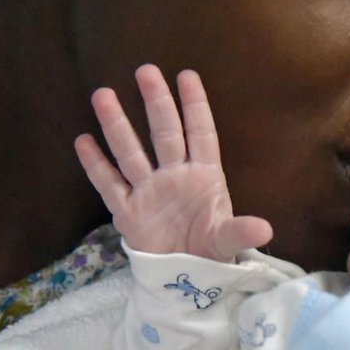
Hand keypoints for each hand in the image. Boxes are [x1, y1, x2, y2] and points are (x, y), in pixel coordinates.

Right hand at [74, 65, 272, 259]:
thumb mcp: (226, 241)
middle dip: (156, 103)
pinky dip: (97, 165)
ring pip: (131, 152)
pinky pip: (109, 185)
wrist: (183, 279)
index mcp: (203, 176)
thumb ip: (240, 232)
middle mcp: (174, 176)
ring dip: (117, 125)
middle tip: (145, 70)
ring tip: (103, 94)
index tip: (187, 75)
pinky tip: (83, 141)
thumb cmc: (210, 251)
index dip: (195, 106)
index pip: (200, 133)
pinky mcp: (128, 212)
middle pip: (164, 133)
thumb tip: (265, 230)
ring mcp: (148, 192)